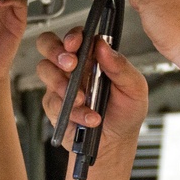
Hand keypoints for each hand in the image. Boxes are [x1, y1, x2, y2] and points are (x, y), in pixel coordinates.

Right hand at [36, 27, 147, 149]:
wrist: (116, 143)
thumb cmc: (126, 112)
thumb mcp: (134, 88)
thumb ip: (120, 66)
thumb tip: (103, 46)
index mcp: (94, 57)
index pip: (76, 36)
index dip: (72, 36)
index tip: (75, 44)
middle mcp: (75, 67)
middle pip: (48, 44)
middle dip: (54, 50)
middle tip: (69, 64)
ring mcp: (61, 85)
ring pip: (45, 70)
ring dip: (62, 84)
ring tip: (82, 99)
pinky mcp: (54, 105)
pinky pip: (53, 101)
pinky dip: (73, 111)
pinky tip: (88, 118)